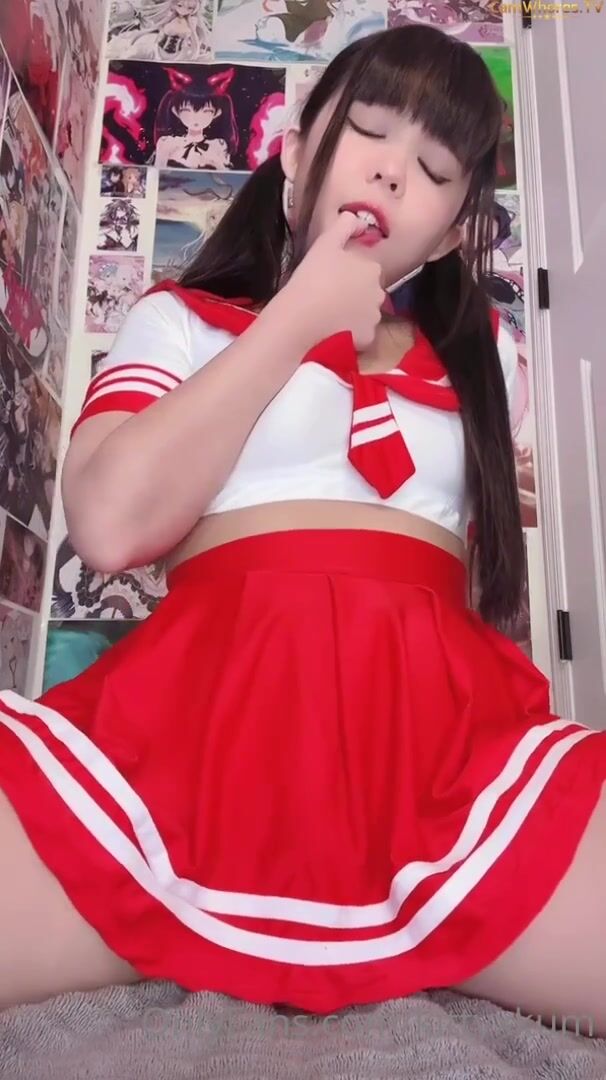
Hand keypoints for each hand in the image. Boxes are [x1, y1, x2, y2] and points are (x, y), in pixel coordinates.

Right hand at [275, 211, 385, 350]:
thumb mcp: (325, 243)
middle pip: (368, 292)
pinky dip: (352, 334)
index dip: (349, 274)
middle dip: (355, 294)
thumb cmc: (311, 278)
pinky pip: (361, 335)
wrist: (300, 318)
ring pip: (366, 314)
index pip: (366, 270)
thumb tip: (357, 218)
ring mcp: (374, 318)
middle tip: (330, 297)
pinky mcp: (367, 339)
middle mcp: (379, 292)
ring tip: (331, 316)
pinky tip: (335, 331)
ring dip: (354, 314)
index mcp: (372, 268)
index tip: (331, 279)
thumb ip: (344, 226)